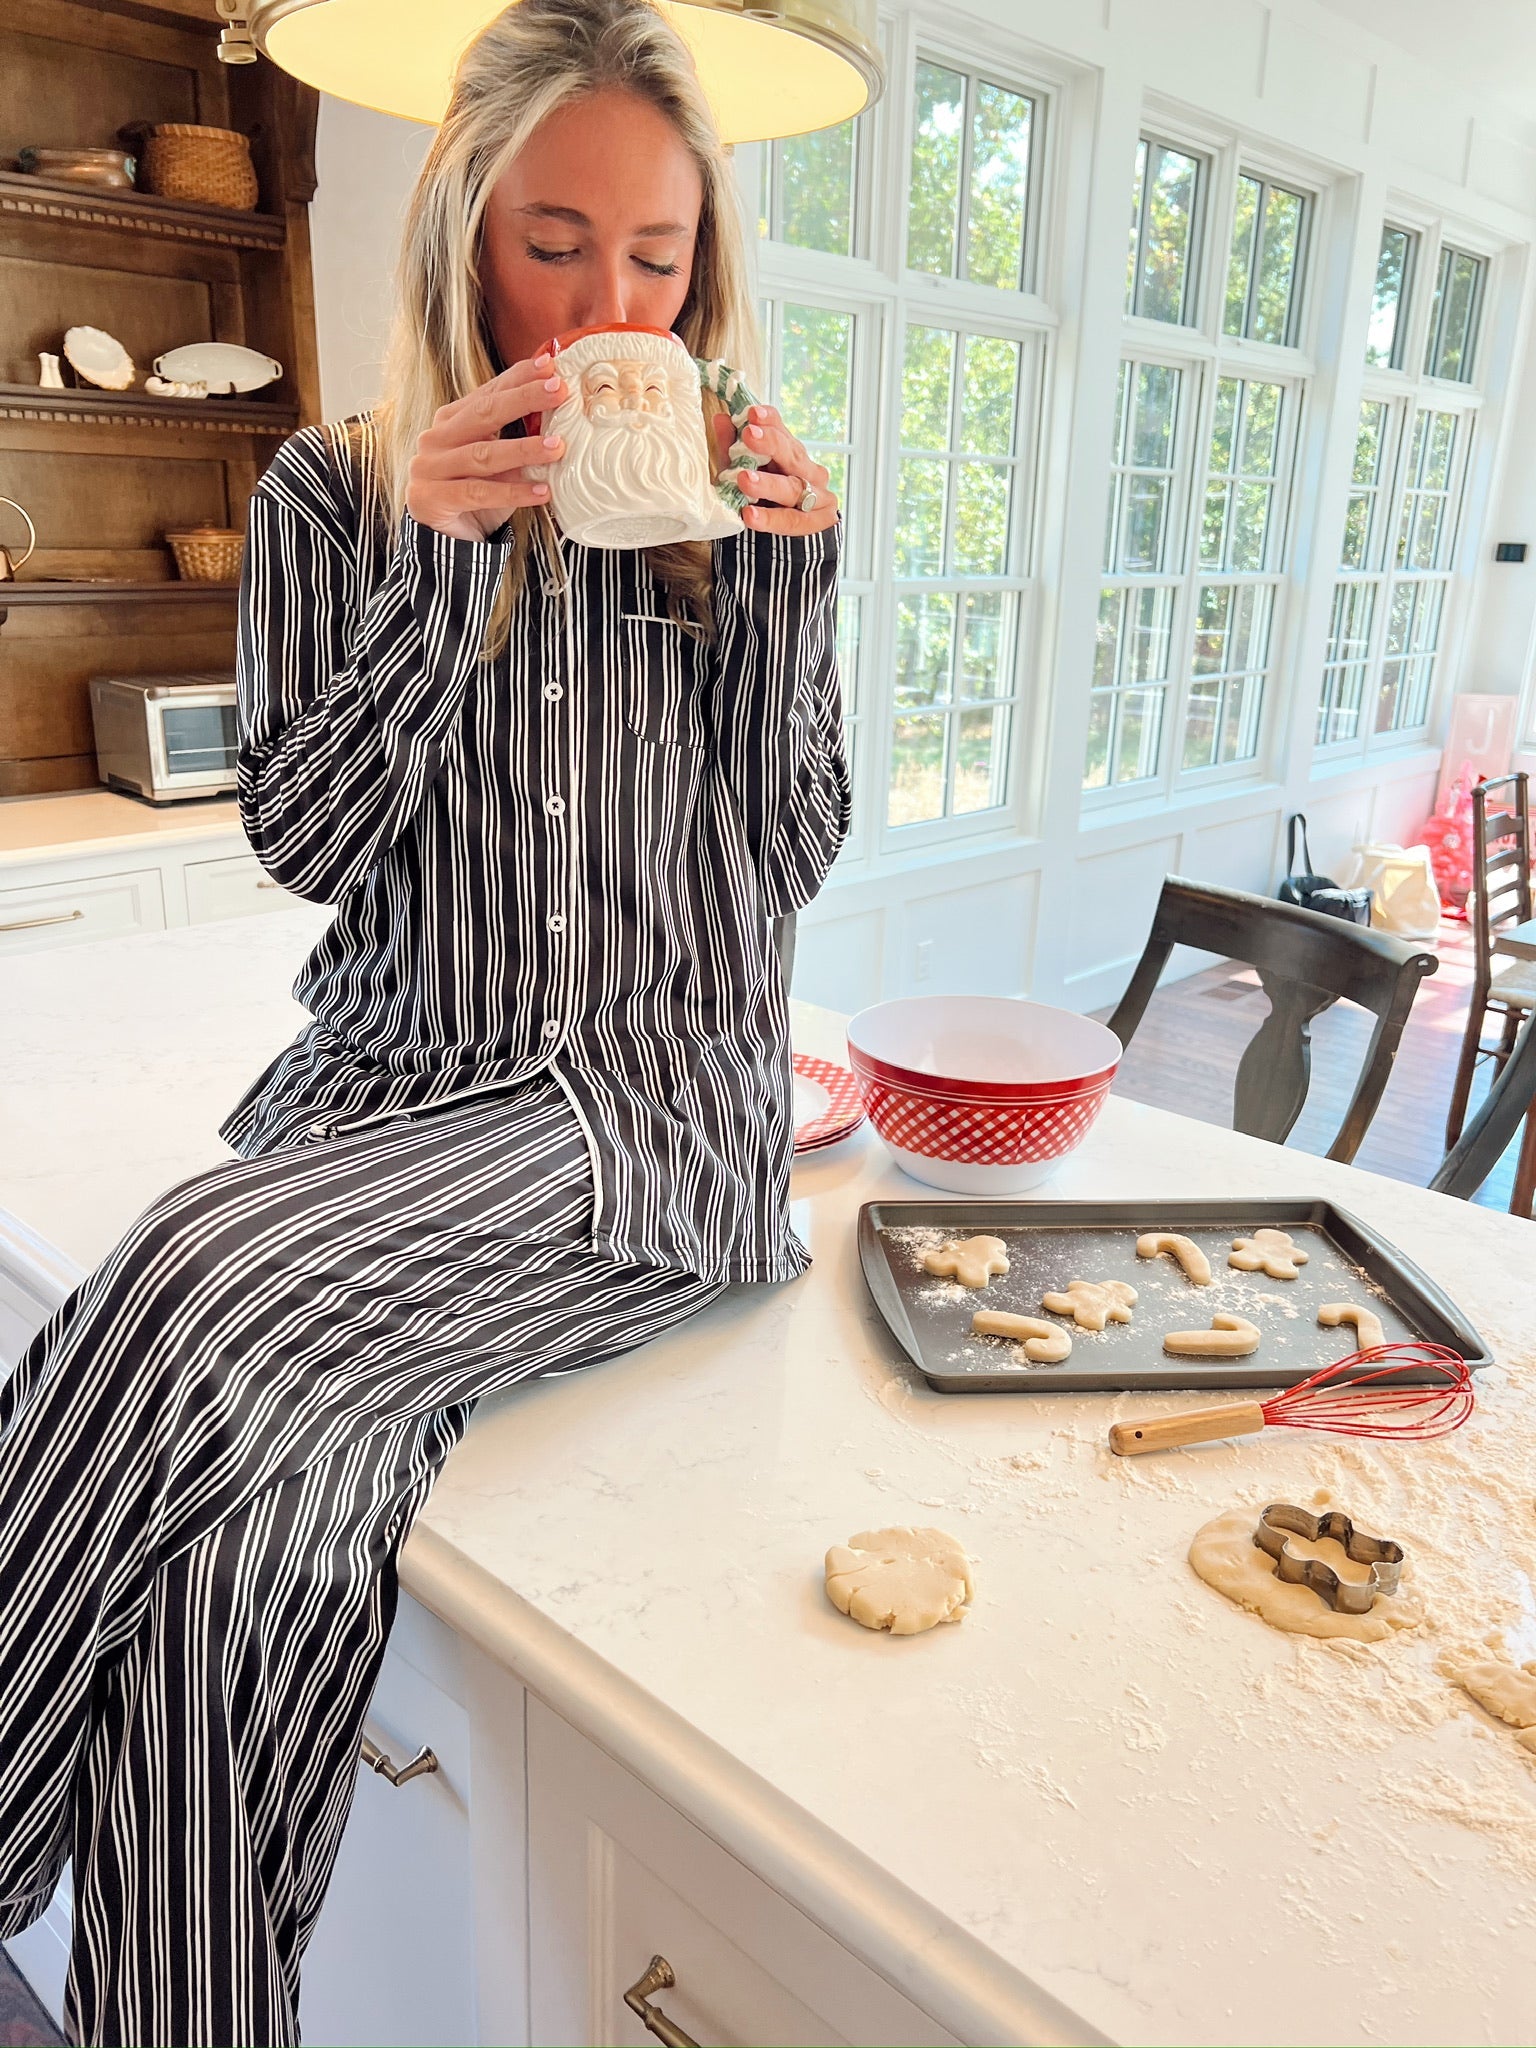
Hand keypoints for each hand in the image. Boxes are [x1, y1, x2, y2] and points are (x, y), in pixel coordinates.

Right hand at [406, 353, 568, 541]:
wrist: (443, 540)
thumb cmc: (475, 496)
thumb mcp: (498, 463)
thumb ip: (515, 439)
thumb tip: (559, 414)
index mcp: (451, 421)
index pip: (488, 393)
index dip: (518, 378)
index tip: (550, 367)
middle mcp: (436, 439)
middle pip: (484, 414)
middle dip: (524, 400)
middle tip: (559, 391)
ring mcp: (429, 468)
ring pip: (484, 455)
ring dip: (524, 450)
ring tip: (559, 448)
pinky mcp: (431, 498)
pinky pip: (478, 493)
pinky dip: (513, 492)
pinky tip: (542, 491)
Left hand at [711, 404, 838, 535]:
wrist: (785, 543)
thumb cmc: (764, 502)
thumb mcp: (743, 473)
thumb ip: (732, 450)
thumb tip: (720, 419)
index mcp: (791, 453)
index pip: (781, 430)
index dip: (769, 420)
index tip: (752, 413)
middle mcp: (808, 469)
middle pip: (791, 454)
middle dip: (770, 443)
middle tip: (749, 435)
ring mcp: (818, 495)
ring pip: (793, 488)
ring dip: (768, 484)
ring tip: (744, 479)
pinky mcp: (819, 520)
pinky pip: (792, 520)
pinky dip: (771, 518)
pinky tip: (750, 515)